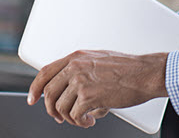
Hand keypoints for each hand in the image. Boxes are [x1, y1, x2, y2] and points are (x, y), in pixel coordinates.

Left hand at [26, 50, 167, 127]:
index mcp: (76, 57)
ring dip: (69, 118)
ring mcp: (81, 81)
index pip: (45, 72)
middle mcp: (75, 67)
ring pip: (60, 107)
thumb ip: (81, 71)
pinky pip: (75, 115)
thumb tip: (70, 91)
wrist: (145, 73)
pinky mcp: (89, 96)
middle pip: (49, 92)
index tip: (33, 99)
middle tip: (59, 117)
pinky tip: (89, 120)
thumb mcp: (99, 61)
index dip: (35, 88)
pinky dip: (80, 122)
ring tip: (82, 119)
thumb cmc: (129, 69)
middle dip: (51, 109)